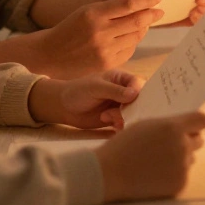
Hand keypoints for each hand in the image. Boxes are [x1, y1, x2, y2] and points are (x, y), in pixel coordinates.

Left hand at [29, 71, 144, 129]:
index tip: (130, 100)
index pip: (138, 83)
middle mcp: (124, 92)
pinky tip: (109, 123)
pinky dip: (120, 125)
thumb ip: (115, 91)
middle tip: (119, 113)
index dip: (138, 92)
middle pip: (139, 100)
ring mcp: (120, 106)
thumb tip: (134, 94)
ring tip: (107, 118)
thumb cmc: (79, 91)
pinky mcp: (116, 119)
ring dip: (123, 117)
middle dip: (132, 108)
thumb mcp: (96, 88)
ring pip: (133, 113)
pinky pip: (126, 123)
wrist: (64, 108)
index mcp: (121, 79)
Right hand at [33, 0, 163, 78]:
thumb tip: (142, 5)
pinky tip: (131, 37)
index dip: (146, 0)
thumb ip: (112, 8)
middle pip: (136, 21)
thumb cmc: (72, 28)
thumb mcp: (87, 11)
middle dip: (151, 14)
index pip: (128, 4)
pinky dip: (134, 42)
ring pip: (135, 36)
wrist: (51, 54)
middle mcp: (100, 32)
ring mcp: (104, 50)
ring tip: (145, 23)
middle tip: (159, 11)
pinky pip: (129, 50)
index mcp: (94, 14)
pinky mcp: (107, 64)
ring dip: (143, 28)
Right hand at [96, 112, 204, 201]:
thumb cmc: (124, 145)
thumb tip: (184, 124)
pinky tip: (155, 173)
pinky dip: (173, 174)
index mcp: (174, 127)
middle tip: (171, 144)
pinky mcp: (179, 183)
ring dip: (180, 158)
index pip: (202, 120)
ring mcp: (182, 166)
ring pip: (190, 158)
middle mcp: (182, 145)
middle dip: (188, 140)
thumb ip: (168, 123)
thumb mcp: (146, 124)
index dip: (197, 123)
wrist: (108, 173)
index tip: (192, 126)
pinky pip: (183, 175)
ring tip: (157, 160)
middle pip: (199, 140)